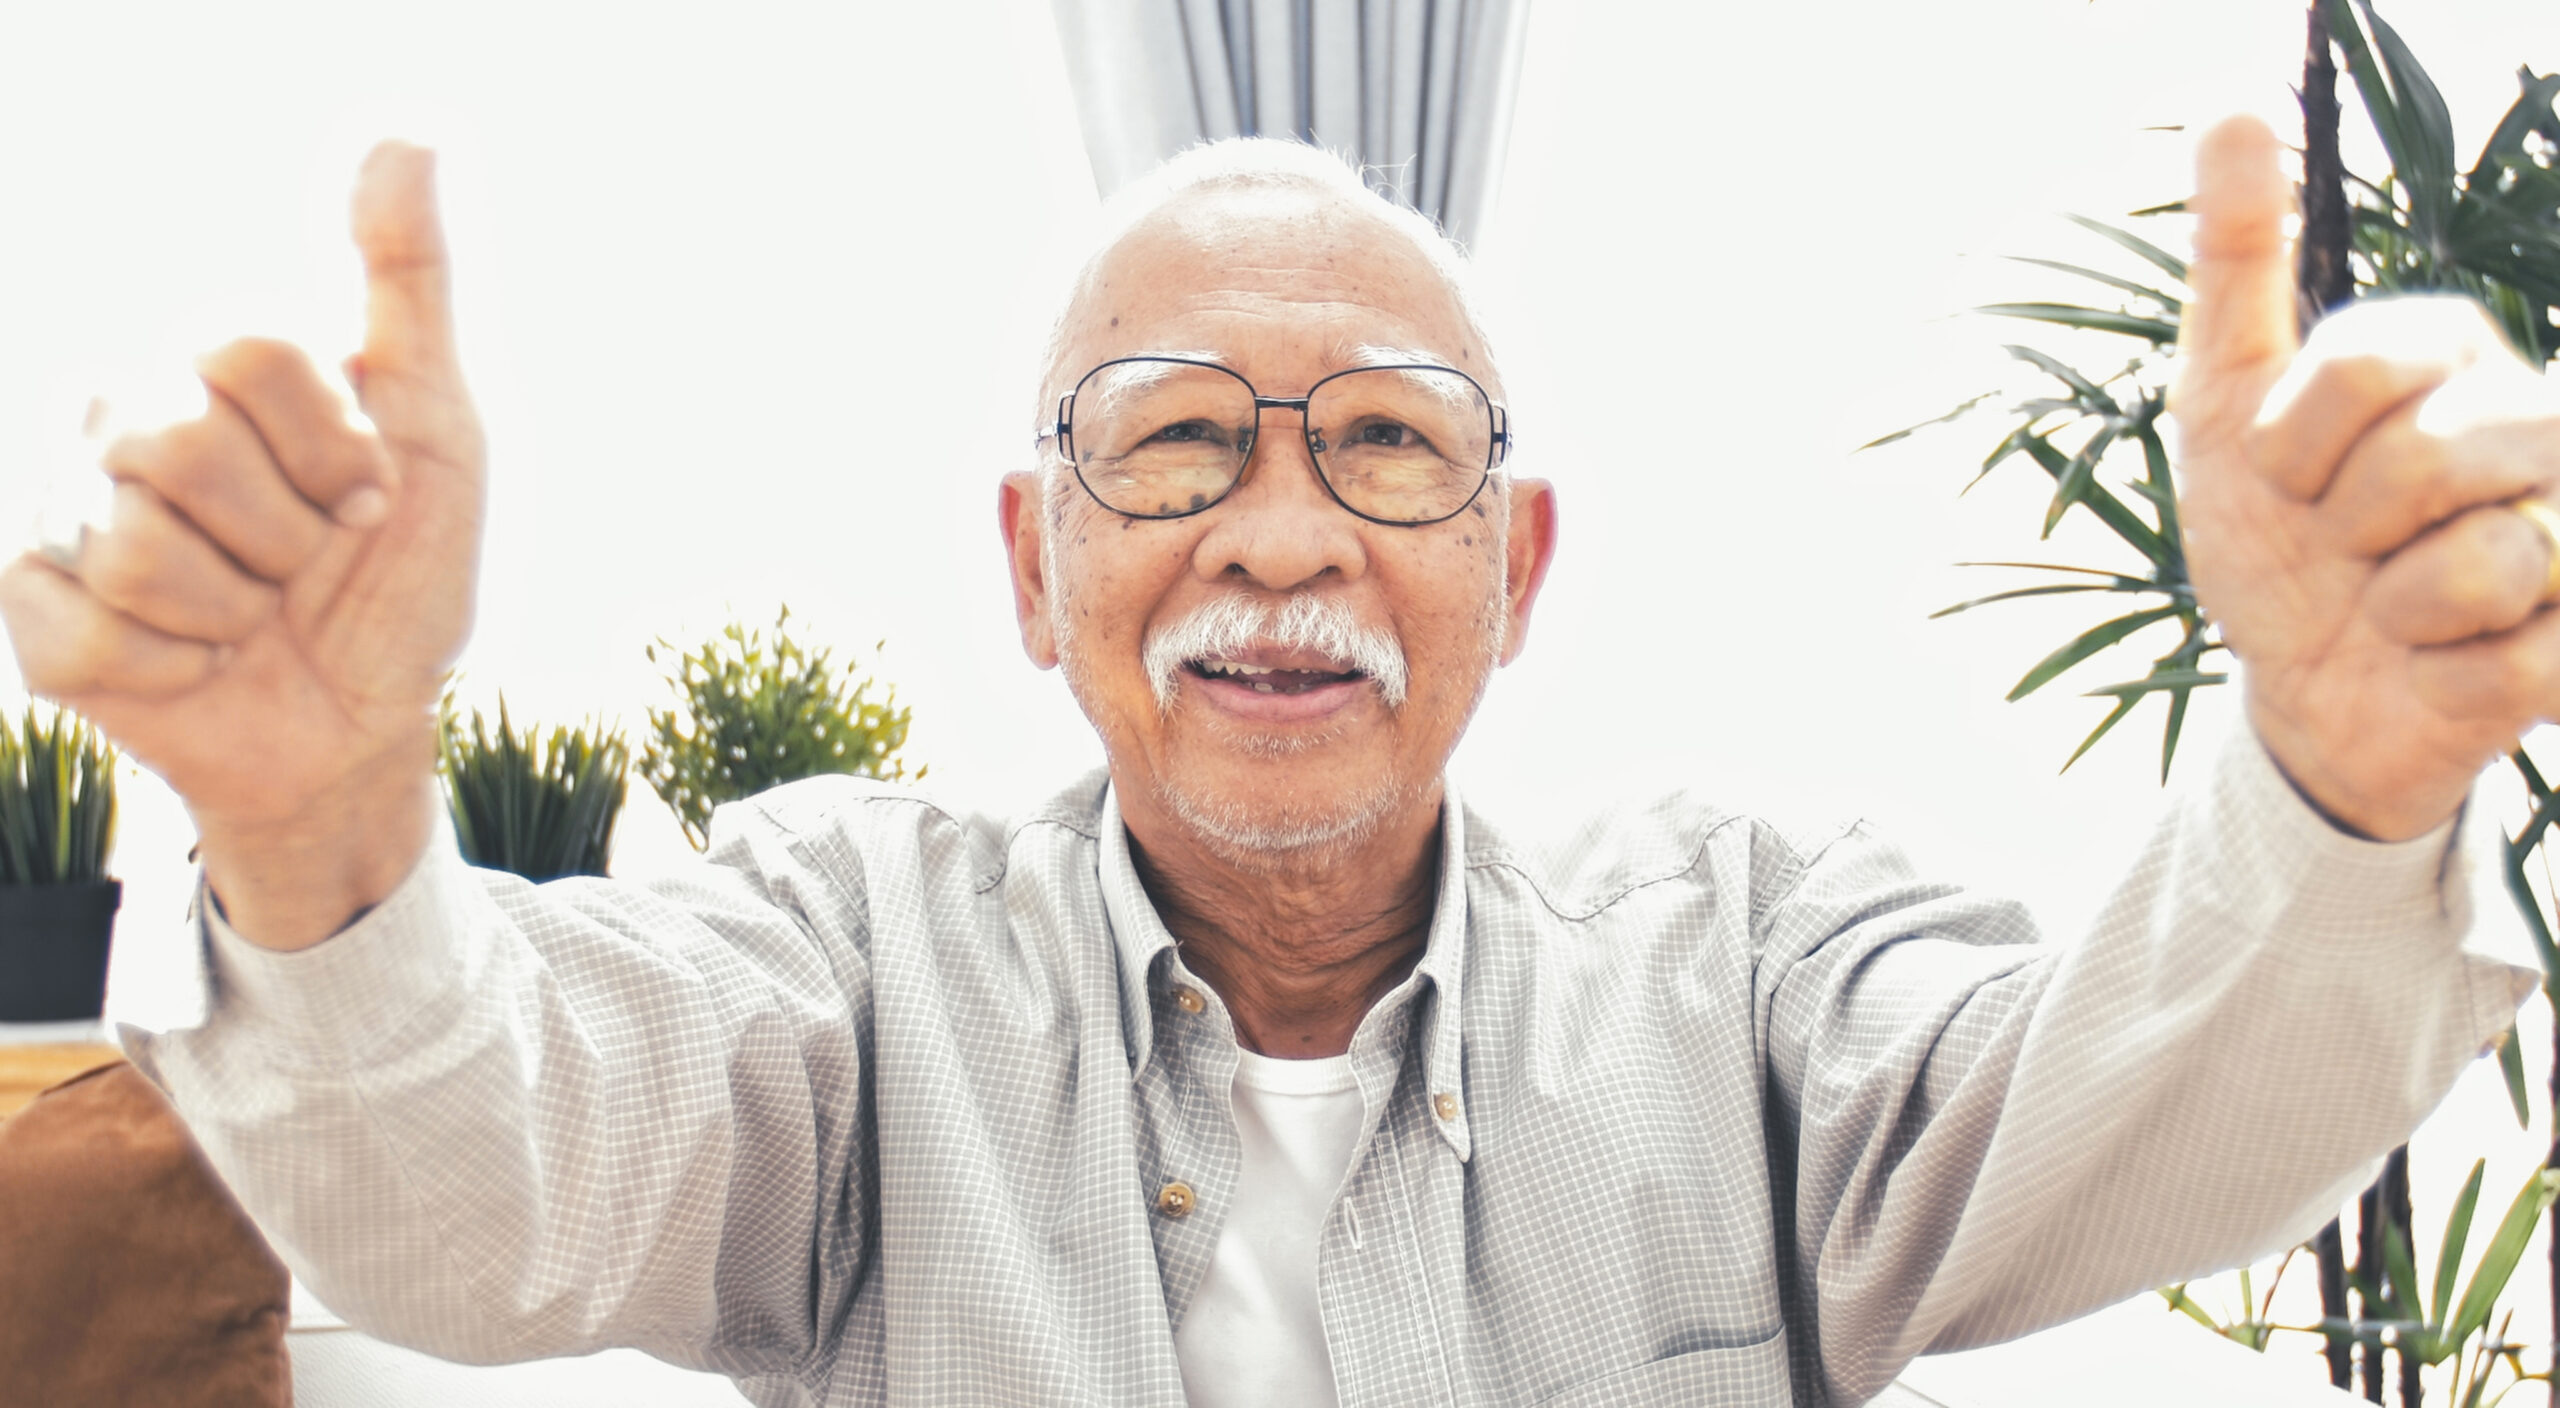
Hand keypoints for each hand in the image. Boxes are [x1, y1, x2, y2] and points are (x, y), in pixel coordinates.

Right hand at [0, 143, 483, 945]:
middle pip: (181, 440)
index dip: (333, 446)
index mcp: (204, 357)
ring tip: (252, 613)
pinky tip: (197, 663)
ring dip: (234, 606)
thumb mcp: (440, 425)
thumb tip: (406, 135)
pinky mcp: (34, 612)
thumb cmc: (398, 571)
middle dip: (285, 532)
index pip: (246, 346)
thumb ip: (409, 282)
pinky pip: (91, 634)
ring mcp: (60, 509)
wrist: (363, 720)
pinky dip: (178, 668)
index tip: (367, 495)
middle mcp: (114, 413)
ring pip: (136, 544)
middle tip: (305, 562)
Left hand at [2174, 116, 2559, 840]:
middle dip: (2347, 520)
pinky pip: (2522, 660)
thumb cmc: (2270, 538)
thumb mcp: (2220, 397)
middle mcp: (2536, 422)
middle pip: (2432, 455)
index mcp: (2450, 353)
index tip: (2283, 474)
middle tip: (2344, 545)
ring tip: (2395, 606)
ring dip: (2397, 604)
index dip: (2289, 441)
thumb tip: (2239, 107)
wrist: (2295, 688)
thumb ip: (2238, 258)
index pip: (2361, 365)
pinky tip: (2443, 665)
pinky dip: (2446, 676)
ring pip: (2488, 558)